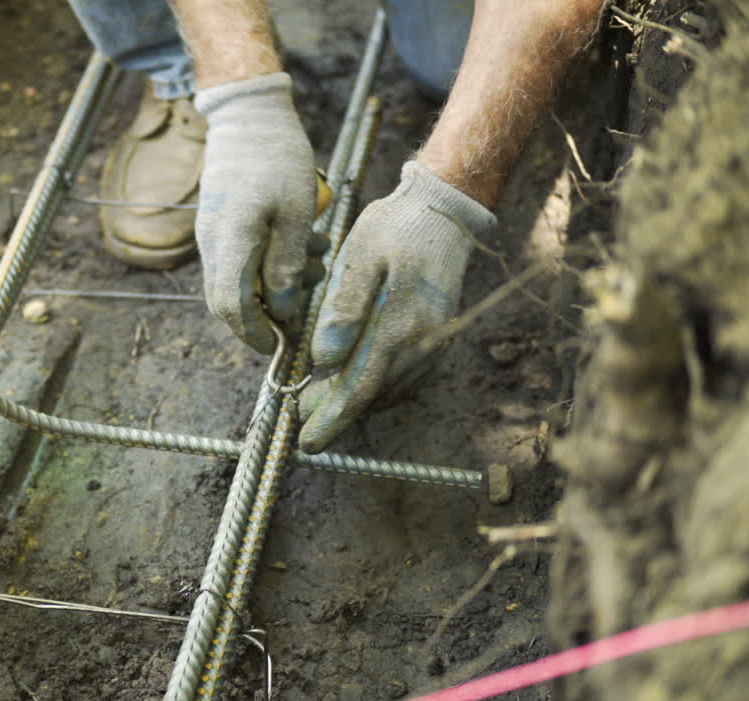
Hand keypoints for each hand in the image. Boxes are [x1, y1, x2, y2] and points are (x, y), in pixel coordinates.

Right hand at [194, 72, 319, 353]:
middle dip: (265, 315)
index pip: (231, 307)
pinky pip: (237, 261)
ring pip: (235, 282)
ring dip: (273, 285)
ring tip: (315, 261)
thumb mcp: (296, 213)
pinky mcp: (218, 226)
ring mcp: (210, 235)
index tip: (279, 343)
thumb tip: (281, 309)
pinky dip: (266, 265)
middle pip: (226, 302)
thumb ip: (287, 265)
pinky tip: (299, 245)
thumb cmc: (277, 158)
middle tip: (305, 306)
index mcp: (230, 242)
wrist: (248, 116)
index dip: (254, 332)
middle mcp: (211, 244)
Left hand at [298, 161, 495, 452]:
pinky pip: (407, 378)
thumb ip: (342, 309)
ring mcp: (435, 343)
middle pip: (373, 395)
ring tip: (322, 405)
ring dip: (357, 402)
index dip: (331, 418)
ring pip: (390, 391)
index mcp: (399, 325)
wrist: (444, 211)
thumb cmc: (395, 228)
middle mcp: (422, 343)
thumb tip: (323, 360)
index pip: (359, 387)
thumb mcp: (360, 256)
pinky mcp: (439, 339)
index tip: (307, 441)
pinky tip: (359, 383)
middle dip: (337, 413)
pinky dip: (379, 388)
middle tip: (304, 420)